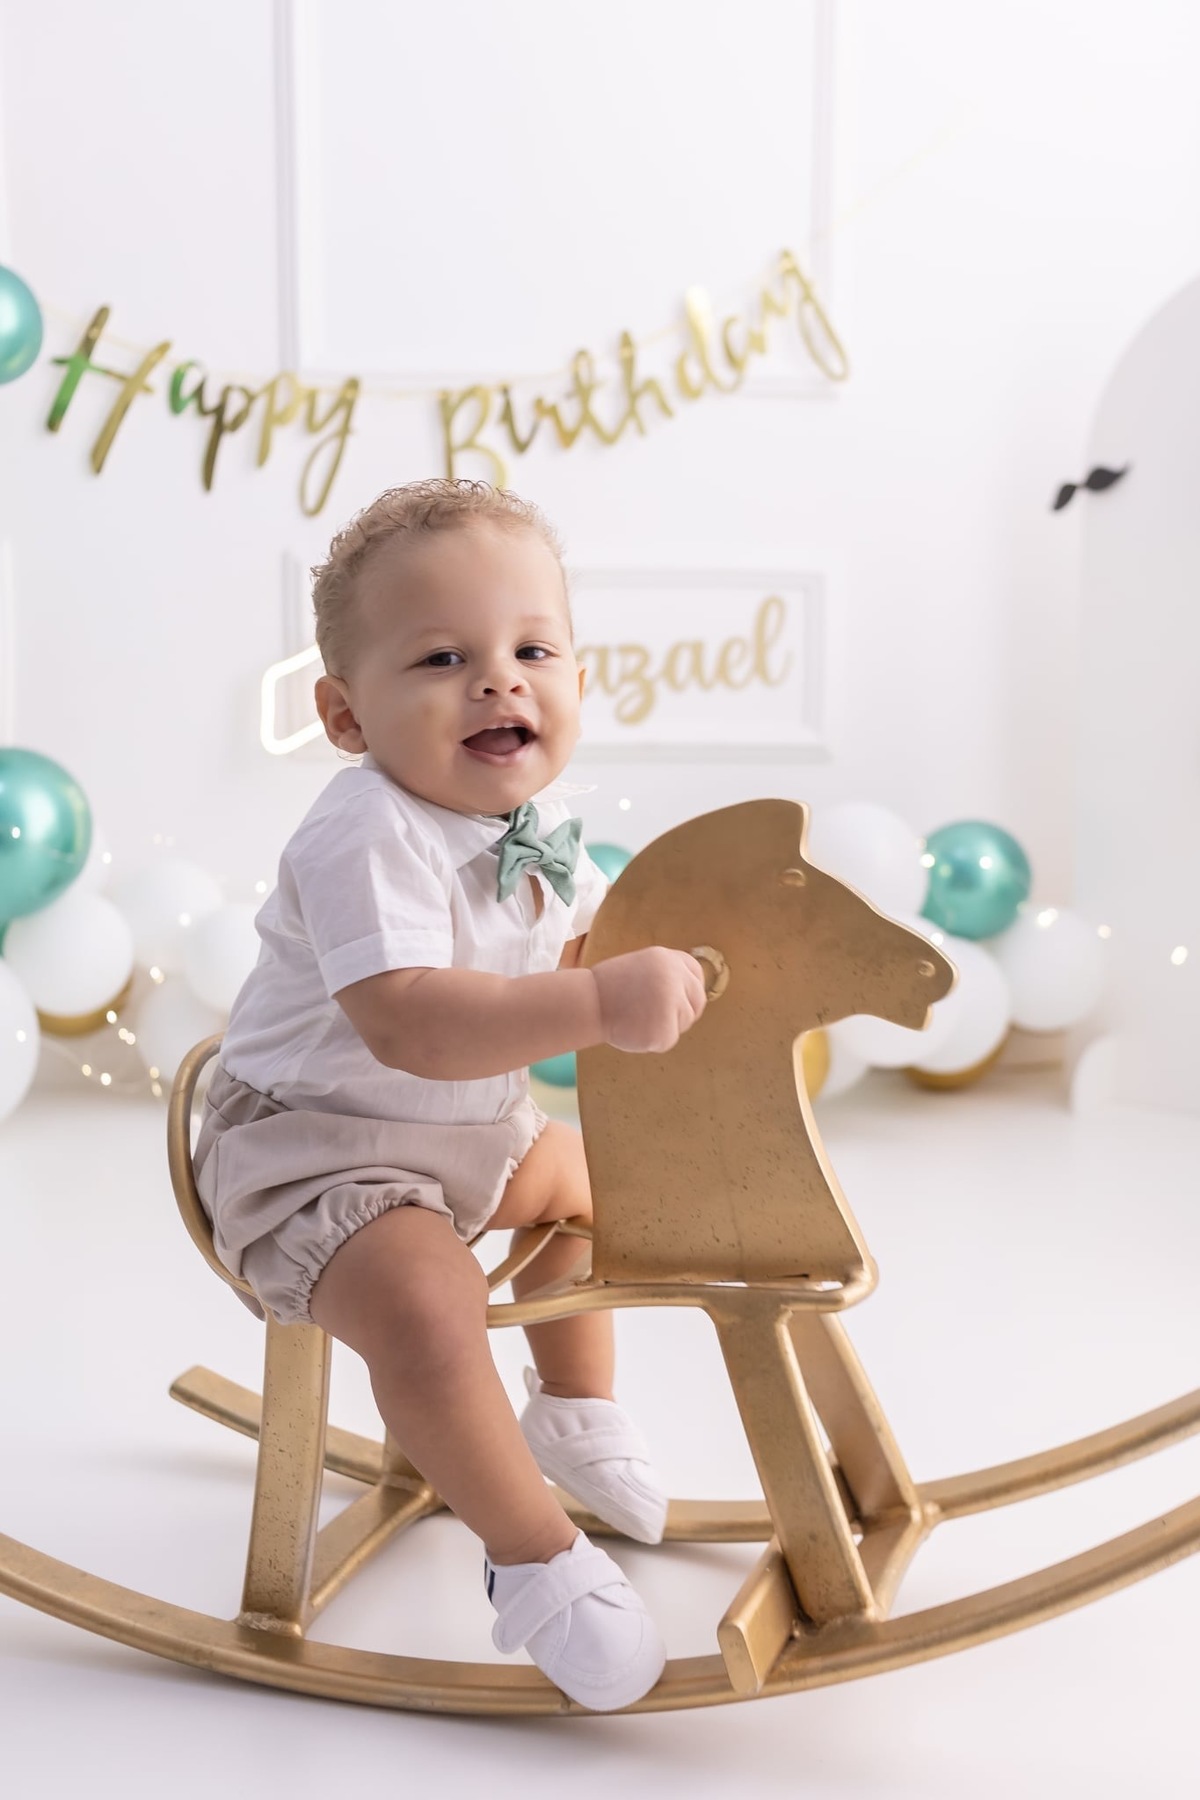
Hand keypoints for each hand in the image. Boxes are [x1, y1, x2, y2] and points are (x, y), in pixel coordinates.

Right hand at [590, 947, 707, 1052]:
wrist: (587, 1003)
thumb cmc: (608, 988)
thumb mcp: (642, 967)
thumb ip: (666, 976)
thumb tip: (688, 993)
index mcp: (668, 959)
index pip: (696, 975)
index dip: (690, 989)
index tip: (682, 998)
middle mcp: (674, 978)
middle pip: (697, 1001)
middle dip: (685, 1011)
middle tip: (662, 1017)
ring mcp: (671, 1004)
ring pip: (684, 1022)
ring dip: (666, 1025)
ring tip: (638, 1019)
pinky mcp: (665, 1030)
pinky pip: (668, 1040)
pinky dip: (653, 1041)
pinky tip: (633, 1029)